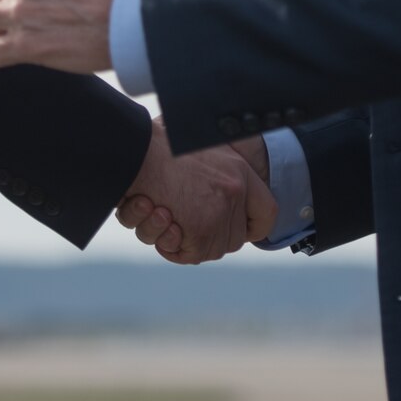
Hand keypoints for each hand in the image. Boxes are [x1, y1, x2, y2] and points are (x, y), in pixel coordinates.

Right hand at [115, 120, 275, 263]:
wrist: (135, 148)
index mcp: (239, 171)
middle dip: (205, 235)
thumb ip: (214, 171)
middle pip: (233, 239)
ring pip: (208, 250)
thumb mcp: (198, 148)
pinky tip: (152, 214)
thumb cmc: (157, 145)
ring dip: (177, 236)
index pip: (265, 213)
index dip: (251, 227)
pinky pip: (186, 254)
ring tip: (154, 206)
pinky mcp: (201, 231)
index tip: (238, 229)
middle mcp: (236, 193)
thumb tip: (213, 191)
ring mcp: (220, 214)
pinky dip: (166, 243)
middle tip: (174, 214)